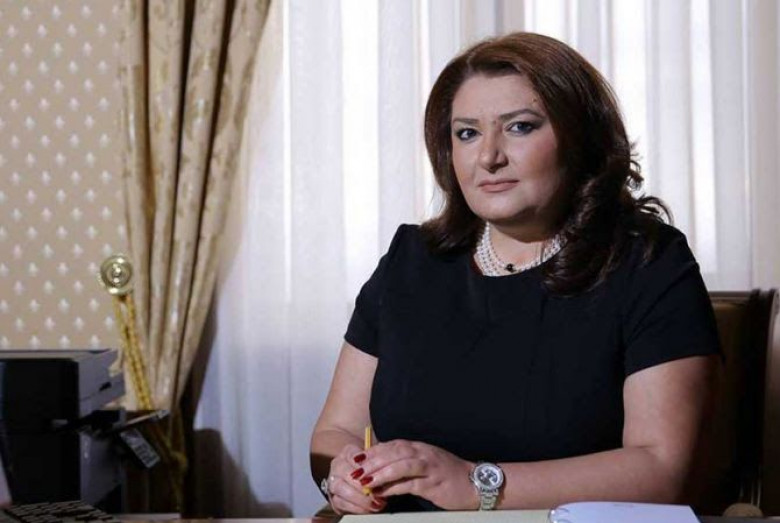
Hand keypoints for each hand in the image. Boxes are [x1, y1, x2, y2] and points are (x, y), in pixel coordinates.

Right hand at [325, 443, 386, 513]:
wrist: (366, 478)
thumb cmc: (374, 467)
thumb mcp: (379, 460)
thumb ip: (379, 464)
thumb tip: (383, 472)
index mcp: (348, 451)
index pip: (353, 456)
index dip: (363, 468)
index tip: (375, 476)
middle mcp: (337, 464)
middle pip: (344, 472)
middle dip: (361, 485)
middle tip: (376, 493)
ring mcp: (333, 480)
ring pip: (339, 487)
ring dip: (358, 497)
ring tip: (374, 503)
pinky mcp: (334, 497)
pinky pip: (340, 502)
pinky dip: (355, 507)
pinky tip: (368, 509)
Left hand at [354, 439, 478, 509]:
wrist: (475, 484)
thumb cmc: (447, 475)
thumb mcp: (426, 464)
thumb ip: (405, 464)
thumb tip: (380, 471)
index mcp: (420, 447)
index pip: (393, 444)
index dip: (374, 451)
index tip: (358, 459)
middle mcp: (424, 453)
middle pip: (394, 452)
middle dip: (373, 460)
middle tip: (356, 470)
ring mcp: (430, 468)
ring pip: (402, 465)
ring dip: (382, 472)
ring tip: (366, 480)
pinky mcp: (434, 484)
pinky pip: (410, 484)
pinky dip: (394, 487)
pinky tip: (383, 492)